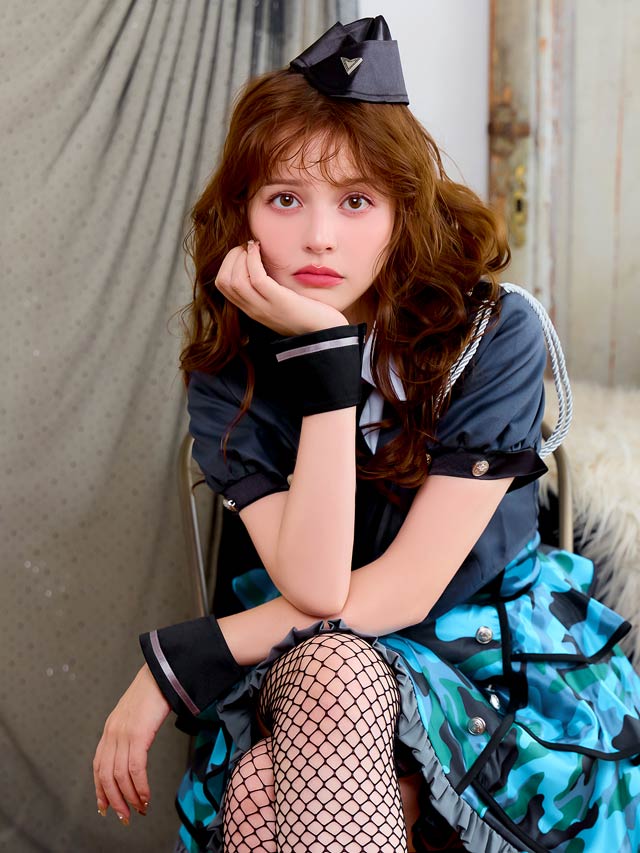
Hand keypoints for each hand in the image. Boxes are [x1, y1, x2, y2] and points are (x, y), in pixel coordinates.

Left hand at [93, 664, 169, 823]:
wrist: (162, 672)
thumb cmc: (154, 691)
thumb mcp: (135, 714)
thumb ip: (130, 732)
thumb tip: (134, 752)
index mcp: (110, 729)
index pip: (98, 766)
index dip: (100, 790)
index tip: (106, 807)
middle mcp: (112, 733)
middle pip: (106, 776)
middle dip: (115, 800)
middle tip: (125, 815)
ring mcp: (123, 733)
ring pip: (120, 776)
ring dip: (129, 797)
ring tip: (139, 809)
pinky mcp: (138, 734)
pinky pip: (136, 768)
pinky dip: (140, 786)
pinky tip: (146, 795)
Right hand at [215, 241, 348, 336]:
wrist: (325, 333)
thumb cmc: (307, 312)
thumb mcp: (280, 300)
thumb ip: (268, 288)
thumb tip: (260, 262)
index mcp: (252, 309)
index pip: (222, 285)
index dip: (227, 263)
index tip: (243, 252)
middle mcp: (254, 310)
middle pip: (224, 281)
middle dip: (231, 257)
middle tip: (247, 247)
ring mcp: (265, 308)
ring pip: (235, 280)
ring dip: (240, 257)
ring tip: (253, 247)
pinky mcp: (280, 302)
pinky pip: (256, 279)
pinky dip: (253, 259)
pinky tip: (259, 249)